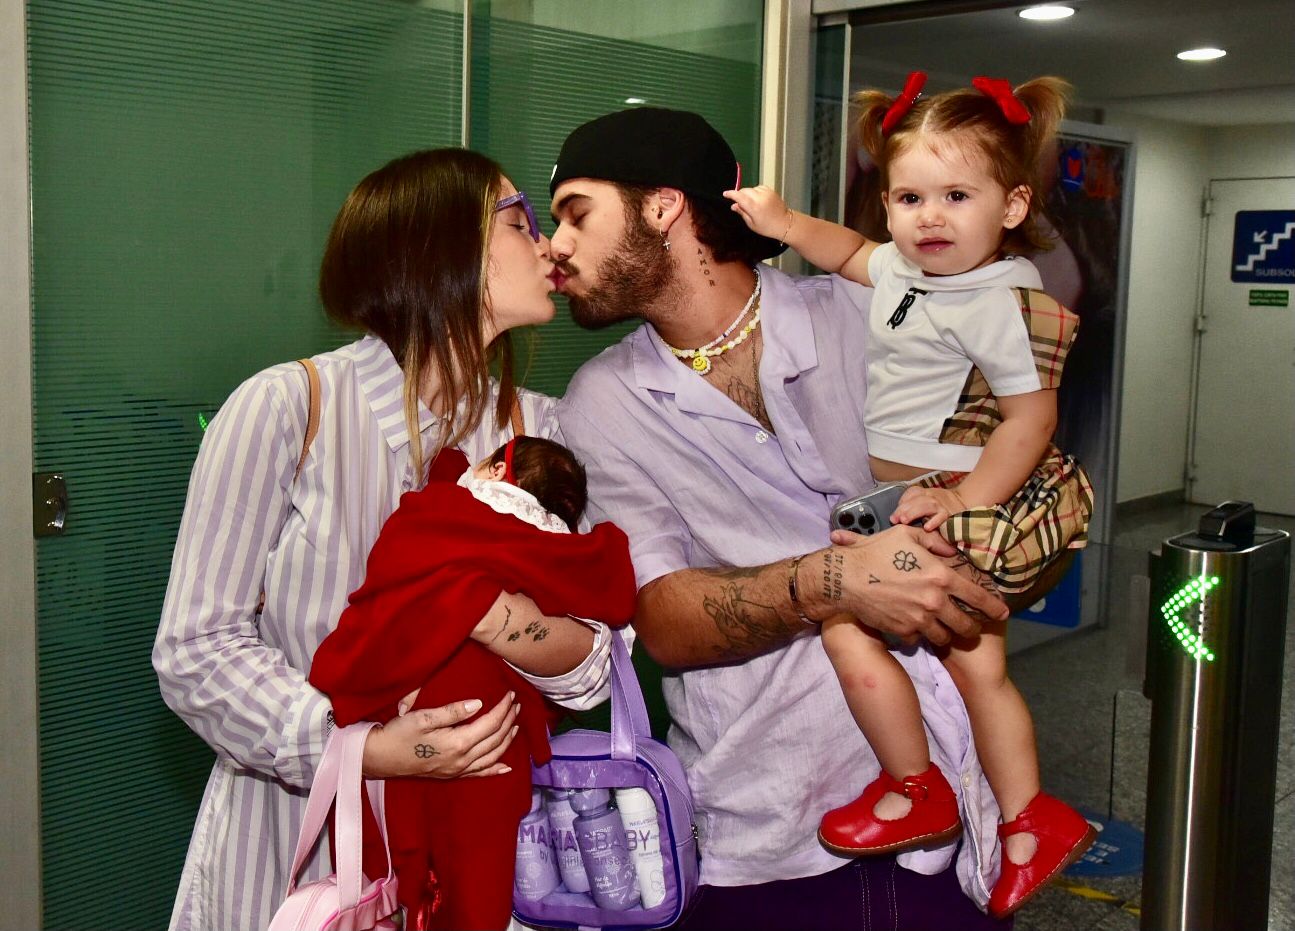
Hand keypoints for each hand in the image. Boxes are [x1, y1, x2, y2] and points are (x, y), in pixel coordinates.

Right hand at [361, 692, 519, 778]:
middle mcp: (462, 760)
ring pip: (492, 756)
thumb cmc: (398, 734)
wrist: (378, 758)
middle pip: (495, 739)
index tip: (510, 694)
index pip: (490, 724)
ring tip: (515, 725)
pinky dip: (495, 769)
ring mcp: (457, 770)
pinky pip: (480, 774)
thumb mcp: (423, 717)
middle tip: (516, 704)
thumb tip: (478, 704)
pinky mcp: (451, 775)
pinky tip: (506, 767)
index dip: (503, 708)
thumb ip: (452, 711)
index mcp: (457, 744)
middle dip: (508, 721)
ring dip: (506, 740)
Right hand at [723, 185, 792, 239]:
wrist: (784, 223)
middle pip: (744, 191)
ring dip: (748, 194)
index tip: (725, 194)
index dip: (731, 194)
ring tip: (751, 203)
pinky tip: (757, 199)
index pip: (739, 197)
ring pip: (751, 189)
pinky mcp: (771, 190)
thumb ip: (742, 212)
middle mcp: (760, 198)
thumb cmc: (767, 227)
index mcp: (754, 208)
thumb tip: (734, 205)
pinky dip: (755, 192)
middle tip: (740, 204)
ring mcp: (766, 193)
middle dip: (740, 195)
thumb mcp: (752, 224)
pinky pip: (758, 188)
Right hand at [828, 524, 1007, 645]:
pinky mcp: (902, 630)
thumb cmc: (876, 551)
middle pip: (965, 624)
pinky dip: (920, 635)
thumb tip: (951, 550)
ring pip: (944, 636)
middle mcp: (934, 601)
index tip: (1003, 612)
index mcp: (941, 576)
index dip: (994, 607)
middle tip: (972, 626)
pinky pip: (919, 639)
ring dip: (947, 633)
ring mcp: (918, 619)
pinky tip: (916, 627)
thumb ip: (934, 542)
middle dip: (973, 627)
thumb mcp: (908, 535)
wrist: (846, 577)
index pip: (978, 597)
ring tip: (945, 629)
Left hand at [891, 485, 968, 531]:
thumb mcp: (925, 505)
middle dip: (904, 509)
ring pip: (928, 505)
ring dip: (914, 512)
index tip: (894, 515)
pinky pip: (942, 517)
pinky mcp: (951, 515)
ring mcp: (942, 505)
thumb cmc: (940, 509)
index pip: (913, 492)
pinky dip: (934, 521)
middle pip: (917, 499)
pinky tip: (926, 528)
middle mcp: (933, 497)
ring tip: (904, 521)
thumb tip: (894, 518)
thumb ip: (911, 508)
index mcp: (926, 493)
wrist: (965, 505)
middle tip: (895, 519)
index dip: (903, 502)